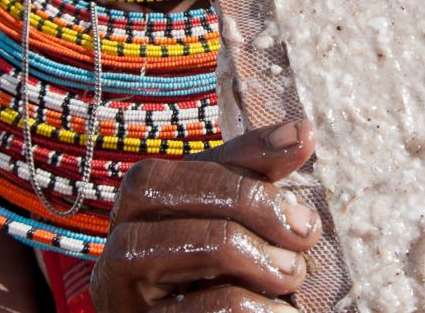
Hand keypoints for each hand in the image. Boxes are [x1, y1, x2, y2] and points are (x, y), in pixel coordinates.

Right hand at [90, 120, 320, 311]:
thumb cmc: (219, 281)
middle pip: (179, 193)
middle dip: (252, 200)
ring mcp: (124, 292)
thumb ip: (258, 178)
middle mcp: (119, 244)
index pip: (185, 166)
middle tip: (305, 231)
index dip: (246, 155)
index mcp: (140, 209)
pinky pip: (210, 308)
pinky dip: (258, 308)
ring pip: (200, 245)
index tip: (302, 145)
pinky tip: (280, 312)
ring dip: (261, 256)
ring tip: (291, 275)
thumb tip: (302, 131)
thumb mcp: (233, 224)